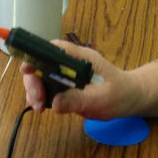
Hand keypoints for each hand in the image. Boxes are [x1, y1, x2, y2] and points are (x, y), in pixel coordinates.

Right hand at [20, 39, 137, 117]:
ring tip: (39, 108)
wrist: (131, 99)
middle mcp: (70, 63)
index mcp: (80, 58)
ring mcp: (67, 74)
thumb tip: (55, 104)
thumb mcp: (102, 99)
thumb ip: (78, 100)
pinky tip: (43, 108)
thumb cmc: (120, 94)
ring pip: (42, 77)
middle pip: (42, 63)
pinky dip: (41, 97)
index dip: (36, 54)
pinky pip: (48, 88)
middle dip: (34, 81)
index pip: (54, 49)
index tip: (26, 70)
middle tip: (37, 101)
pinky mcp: (66, 86)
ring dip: (35, 91)